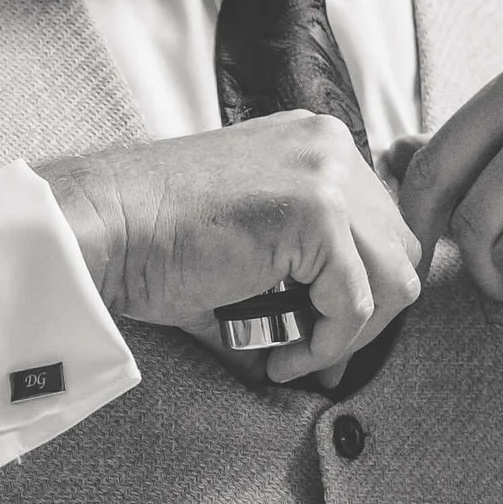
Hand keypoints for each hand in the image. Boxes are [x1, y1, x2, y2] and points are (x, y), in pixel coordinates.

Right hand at [39, 114, 423, 386]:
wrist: (101, 229)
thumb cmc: (153, 244)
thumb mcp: (249, 246)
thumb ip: (301, 279)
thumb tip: (330, 354)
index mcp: (316, 146)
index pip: (382, 228)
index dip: (359, 293)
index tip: (312, 334)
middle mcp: (330, 147)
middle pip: (401, 252)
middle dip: (363, 316)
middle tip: (306, 351)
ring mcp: (328, 175)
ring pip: (392, 281)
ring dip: (345, 335)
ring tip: (287, 354)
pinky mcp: (316, 213)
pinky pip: (355, 304)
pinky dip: (323, 345)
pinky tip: (275, 357)